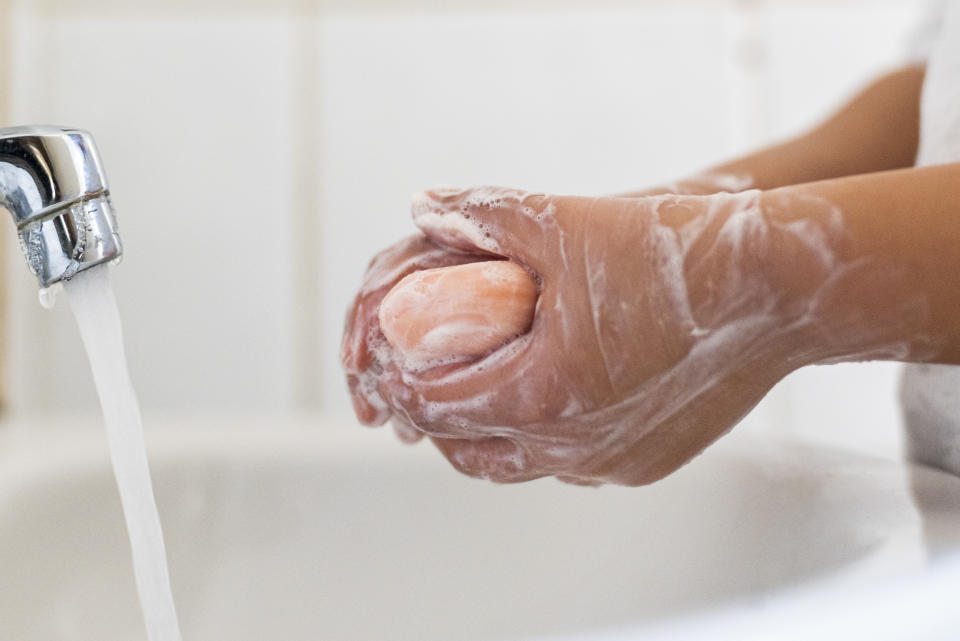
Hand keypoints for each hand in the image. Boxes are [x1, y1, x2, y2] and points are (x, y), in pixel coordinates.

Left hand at [343, 186, 847, 484]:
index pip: (437, 407)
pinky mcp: (642, 464)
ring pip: (517, 462)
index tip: (386, 363)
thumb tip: (423, 207)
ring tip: (473, 388)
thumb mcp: (565, 222)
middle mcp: (572, 446)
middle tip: (421, 380)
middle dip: (434, 417)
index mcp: (541, 393)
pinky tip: (543, 395)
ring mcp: (610, 463)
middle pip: (468, 449)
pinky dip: (540, 434)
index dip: (399, 384)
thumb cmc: (677, 255)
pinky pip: (568, 460)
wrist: (776, 290)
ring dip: (485, 430)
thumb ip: (483, 216)